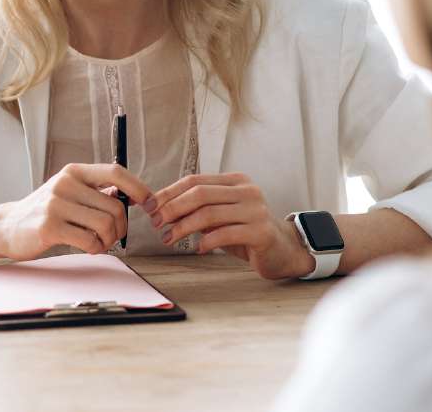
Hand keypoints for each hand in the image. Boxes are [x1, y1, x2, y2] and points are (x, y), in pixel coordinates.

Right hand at [0, 164, 152, 260]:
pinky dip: (96, 248)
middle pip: (115, 205)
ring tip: (99, 243)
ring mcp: (56, 205)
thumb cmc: (43, 211)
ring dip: (109, 240)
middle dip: (121, 226)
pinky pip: (90, 240)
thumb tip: (128, 195)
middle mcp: (65, 183)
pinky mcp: (50, 227)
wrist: (6, 226)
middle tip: (114, 236)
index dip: (137, 187)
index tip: (148, 202)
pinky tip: (89, 248)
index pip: (115, 172)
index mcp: (73, 172)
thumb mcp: (68, 192)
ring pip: (105, 224)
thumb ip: (94, 191)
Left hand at [147, 173, 315, 279]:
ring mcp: (256, 210)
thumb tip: (159, 209)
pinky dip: (206, 241)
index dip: (168, 193)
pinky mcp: (261, 231)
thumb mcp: (220, 216)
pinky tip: (197, 248)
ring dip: (183, 227)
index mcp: (235, 181)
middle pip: (200, 194)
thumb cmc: (245, 232)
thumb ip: (196, 209)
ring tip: (169, 239)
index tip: (149, 206)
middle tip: (157, 223)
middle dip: (172, 208)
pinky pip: (225, 234)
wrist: (282, 250)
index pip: (195, 181)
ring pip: (209, 214)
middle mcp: (247, 191)